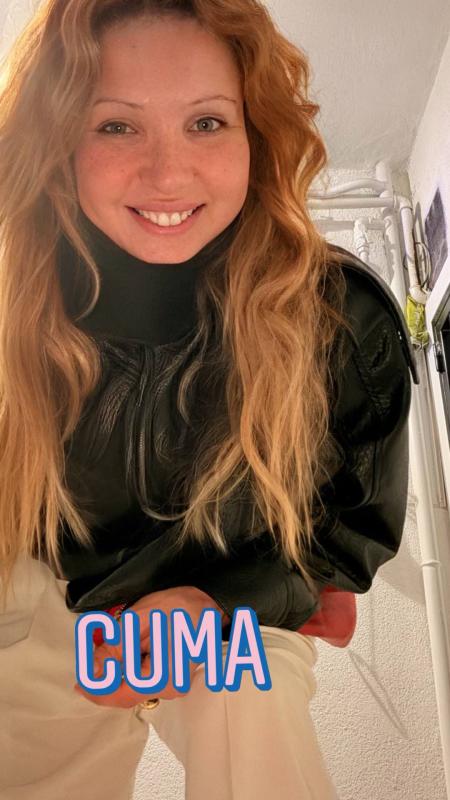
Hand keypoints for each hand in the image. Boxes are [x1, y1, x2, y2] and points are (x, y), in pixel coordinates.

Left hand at [74, 586, 229, 707]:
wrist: (211, 602)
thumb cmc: (181, 606)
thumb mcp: (140, 618)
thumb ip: (115, 644)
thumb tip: (95, 666)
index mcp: (163, 677)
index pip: (121, 695)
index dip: (96, 691)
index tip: (79, 683)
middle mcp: (170, 688)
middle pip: (126, 693)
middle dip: (106, 678)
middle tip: (94, 654)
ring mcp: (175, 685)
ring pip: (135, 687)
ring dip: (119, 671)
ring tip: (116, 643)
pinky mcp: (174, 678)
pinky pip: (146, 680)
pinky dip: (132, 668)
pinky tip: (132, 647)